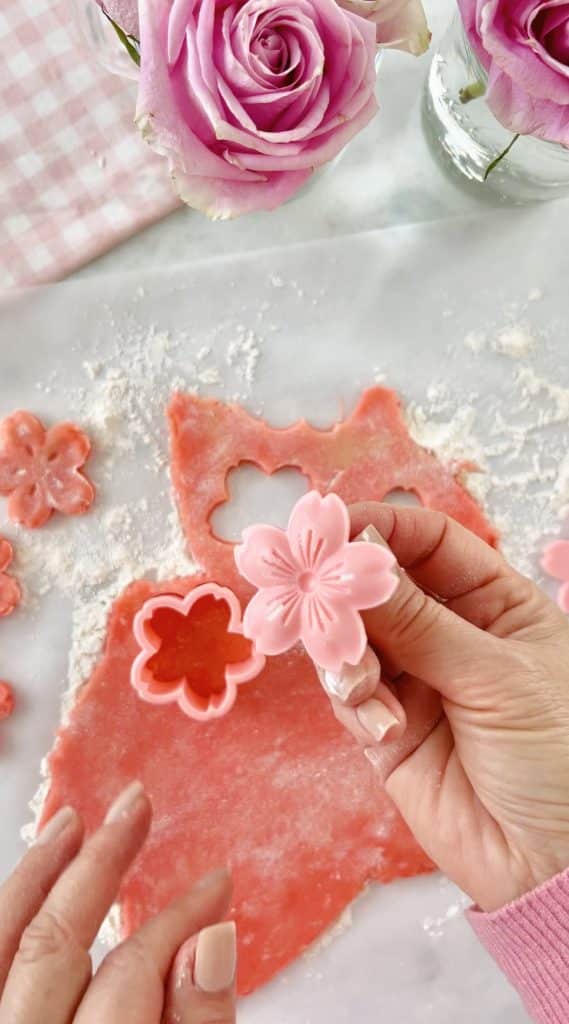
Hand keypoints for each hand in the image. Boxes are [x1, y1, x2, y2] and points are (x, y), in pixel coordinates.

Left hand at [0, 782, 235, 1022]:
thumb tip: (211, 941)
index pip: (131, 973)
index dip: (180, 921)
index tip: (215, 885)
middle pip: (53, 941)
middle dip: (98, 863)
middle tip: (136, 805)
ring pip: (2, 942)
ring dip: (37, 875)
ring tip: (71, 821)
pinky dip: (8, 912)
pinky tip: (33, 881)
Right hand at [319, 503, 568, 912]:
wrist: (554, 865)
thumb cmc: (558, 755)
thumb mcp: (496, 675)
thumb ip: (418, 622)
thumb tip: (353, 559)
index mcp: (494, 603)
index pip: (428, 542)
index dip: (381, 528)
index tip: (333, 526)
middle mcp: (449, 634)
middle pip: (380, 587)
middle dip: (345, 587)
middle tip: (310, 585)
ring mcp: (415, 681)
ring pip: (353, 638)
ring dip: (345, 648)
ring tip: (357, 675)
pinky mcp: (386, 731)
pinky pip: (348, 695)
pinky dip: (353, 699)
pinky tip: (380, 720)